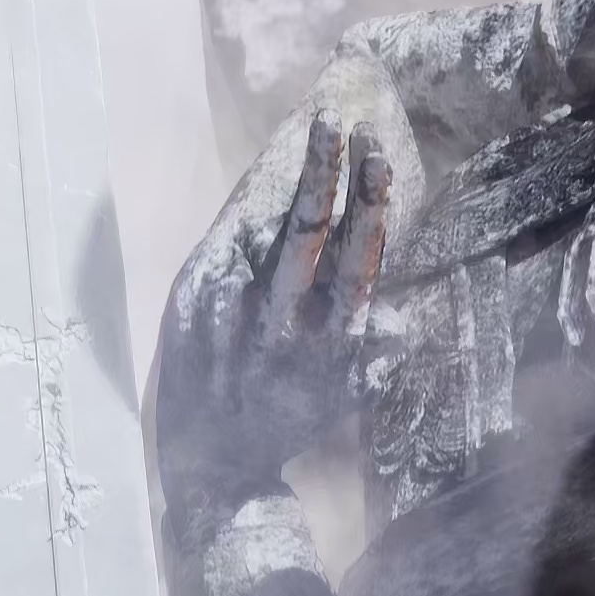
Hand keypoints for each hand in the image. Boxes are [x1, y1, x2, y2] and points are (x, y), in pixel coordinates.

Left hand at [158, 116, 396, 492]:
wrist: (216, 472)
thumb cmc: (289, 425)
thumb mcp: (340, 400)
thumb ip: (370, 359)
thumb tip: (405, 322)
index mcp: (330, 344)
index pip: (358, 262)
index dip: (368, 207)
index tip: (376, 155)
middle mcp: (284, 327)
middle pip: (309, 238)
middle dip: (324, 178)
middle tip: (336, 123)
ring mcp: (232, 320)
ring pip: (261, 240)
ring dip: (282, 192)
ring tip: (304, 144)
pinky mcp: (189, 318)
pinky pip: (214, 261)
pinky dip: (233, 228)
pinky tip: (251, 191)